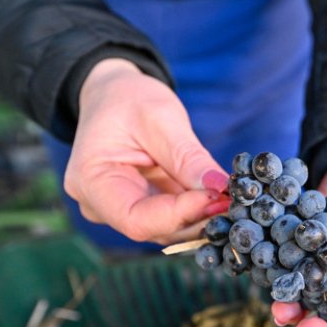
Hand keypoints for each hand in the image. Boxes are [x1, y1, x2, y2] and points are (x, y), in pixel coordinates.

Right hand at [63, 58, 230, 244]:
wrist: (113, 96)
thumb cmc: (127, 99)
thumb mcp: (159, 118)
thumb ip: (187, 156)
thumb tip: (220, 188)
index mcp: (91, 182)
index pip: (136, 220)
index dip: (180, 214)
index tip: (216, 196)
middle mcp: (101, 206)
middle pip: (155, 230)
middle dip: (198, 218)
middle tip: (235, 199)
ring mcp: (122, 210)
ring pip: (169, 229)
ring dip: (204, 217)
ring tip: (232, 196)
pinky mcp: (144, 209)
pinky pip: (174, 219)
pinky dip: (200, 210)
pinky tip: (221, 197)